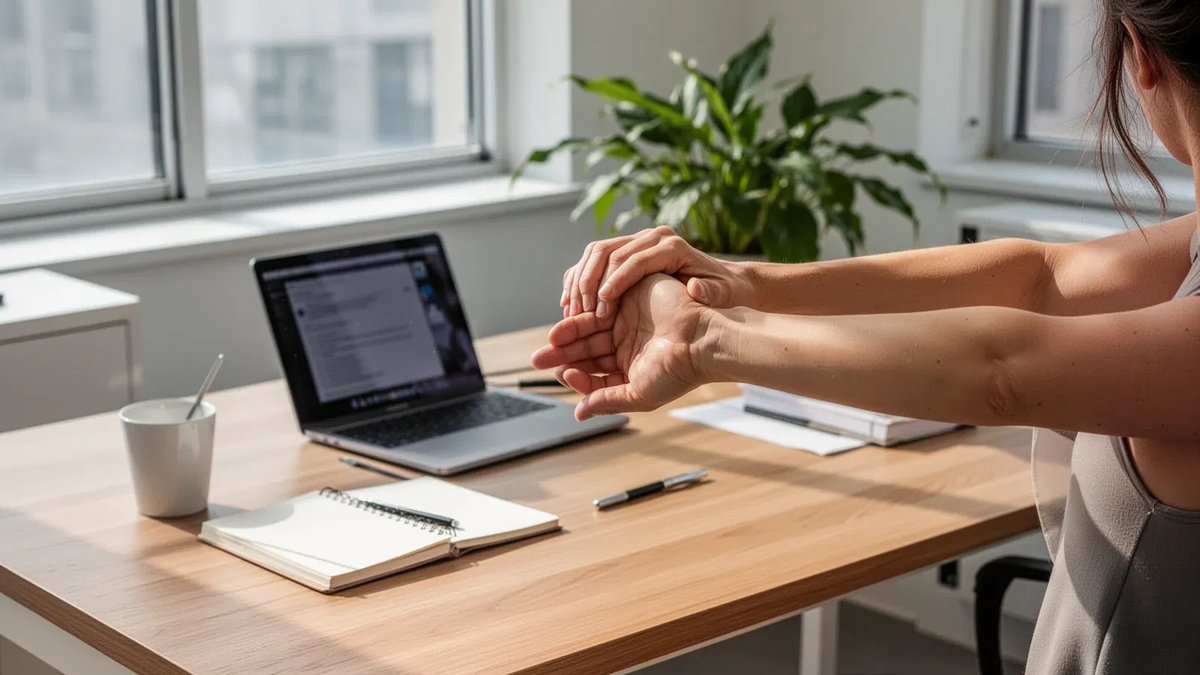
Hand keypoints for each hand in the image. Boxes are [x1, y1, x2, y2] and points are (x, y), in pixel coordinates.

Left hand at [533, 274, 718, 419]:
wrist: (702, 340)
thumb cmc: (677, 372)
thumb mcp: (638, 394)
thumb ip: (607, 401)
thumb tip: (578, 413)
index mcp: (628, 366)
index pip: (593, 370)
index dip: (575, 374)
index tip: (564, 375)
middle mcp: (625, 342)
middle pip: (586, 347)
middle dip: (563, 353)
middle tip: (539, 358)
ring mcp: (627, 318)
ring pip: (590, 325)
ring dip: (569, 332)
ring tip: (552, 339)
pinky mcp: (631, 295)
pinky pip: (602, 300)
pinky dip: (587, 310)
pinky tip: (572, 318)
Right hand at [561, 226, 755, 318]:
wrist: (722, 278)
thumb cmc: (723, 290)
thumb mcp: (723, 294)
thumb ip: (712, 293)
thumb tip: (695, 287)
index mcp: (672, 246)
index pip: (635, 259)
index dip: (615, 281)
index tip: (600, 307)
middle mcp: (652, 237)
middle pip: (608, 251)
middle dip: (590, 281)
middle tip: (580, 312)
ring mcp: (637, 241)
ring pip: (596, 252)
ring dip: (579, 281)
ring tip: (571, 311)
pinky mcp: (627, 250)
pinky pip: (594, 260)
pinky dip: (579, 279)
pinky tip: (570, 303)